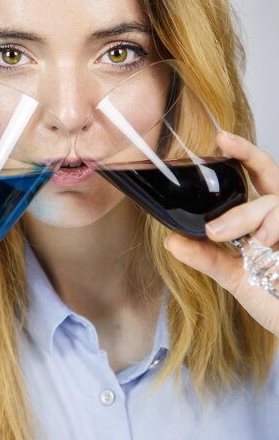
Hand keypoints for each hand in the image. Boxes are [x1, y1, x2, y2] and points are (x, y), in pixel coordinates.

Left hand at [165, 132, 278, 336]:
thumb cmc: (274, 300)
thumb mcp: (235, 277)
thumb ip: (207, 257)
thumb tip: (171, 241)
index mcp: (265, 221)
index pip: (257, 177)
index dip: (244, 154)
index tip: (220, 139)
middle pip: (271, 173)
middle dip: (248, 154)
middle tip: (224, 143)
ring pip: (274, 200)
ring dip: (247, 214)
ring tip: (230, 234)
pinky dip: (274, 224)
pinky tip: (266, 243)